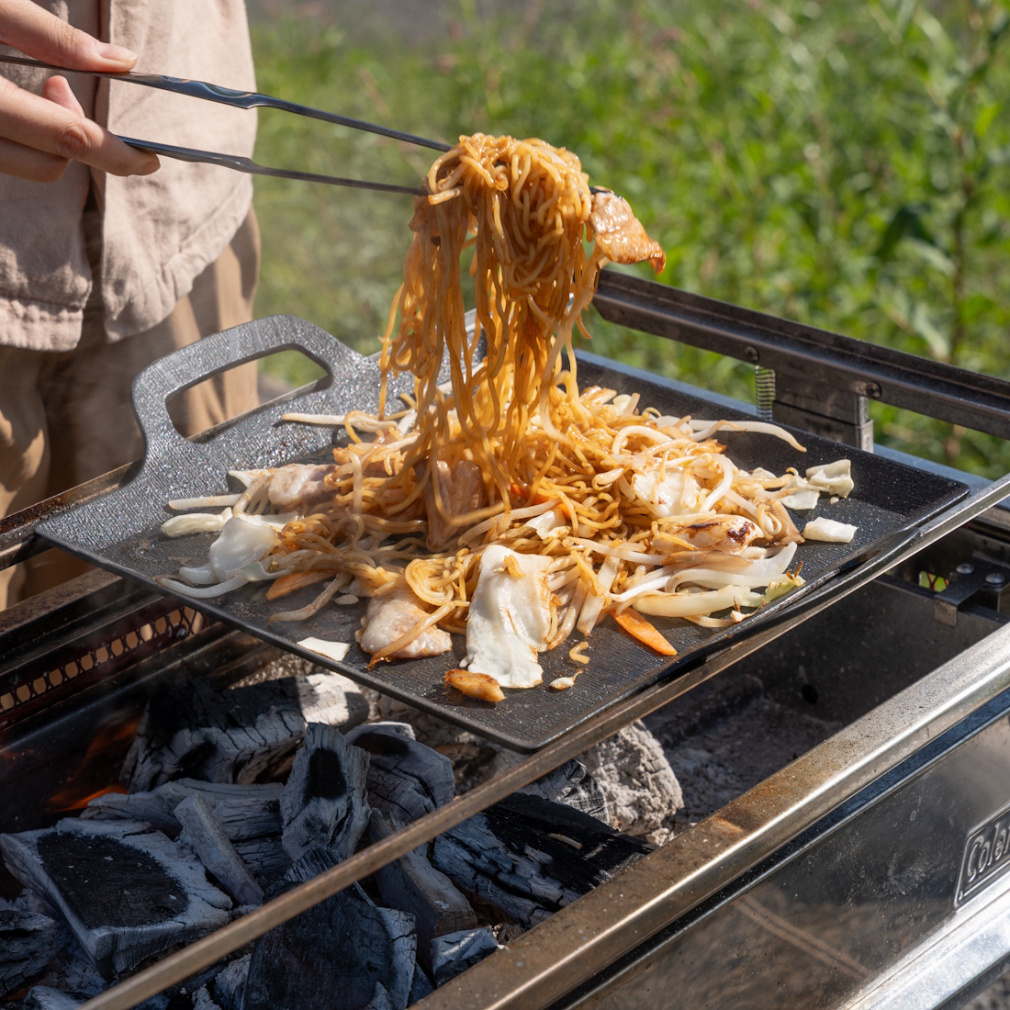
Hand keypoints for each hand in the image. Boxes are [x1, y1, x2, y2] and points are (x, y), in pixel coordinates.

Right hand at [0, 0, 159, 180]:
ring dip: (50, 137)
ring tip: (41, 84)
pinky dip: (28, 137)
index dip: (116, 154)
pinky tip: (20, 101)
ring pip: (29, 165)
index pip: (67, 139)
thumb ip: (50, 36)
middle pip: (50, 165)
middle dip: (78, 138)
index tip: (149, 157)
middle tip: (62, 84)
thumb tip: (123, 61)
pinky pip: (10, 154)